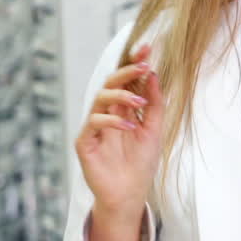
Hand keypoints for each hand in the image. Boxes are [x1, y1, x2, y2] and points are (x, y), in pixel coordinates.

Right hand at [75, 43, 164, 222]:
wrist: (130, 193)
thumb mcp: (155, 129)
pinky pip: (93, 123)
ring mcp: (95, 126)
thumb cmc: (141, 163)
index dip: (134, 63)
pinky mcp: (85, 142)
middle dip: (127, 71)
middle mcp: (108, 113)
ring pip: (100, 98)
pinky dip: (111, 121)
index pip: (128, 81)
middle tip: (143, 66)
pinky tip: (128, 126)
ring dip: (121, 95)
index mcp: (125, 109)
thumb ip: (155, 104)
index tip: (146, 47)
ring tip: (139, 102)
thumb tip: (153, 75)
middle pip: (112, 84)